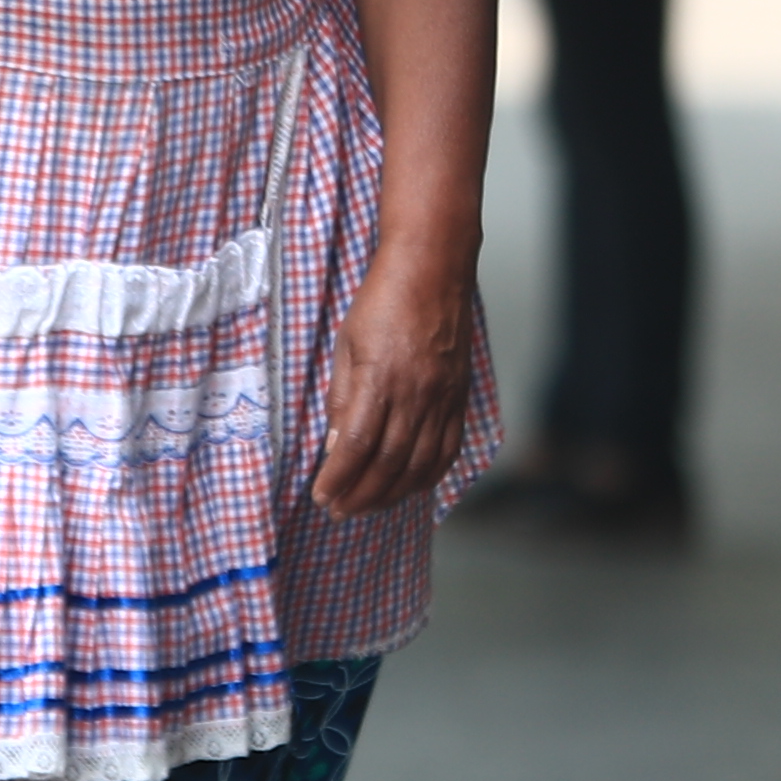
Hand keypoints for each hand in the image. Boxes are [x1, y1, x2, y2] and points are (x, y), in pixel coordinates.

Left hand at [310, 256, 473, 515]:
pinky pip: (449, 449)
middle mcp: (415, 395)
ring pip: (419, 464)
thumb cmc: (385, 298)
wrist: (433, 269)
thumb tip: (334, 444)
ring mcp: (442, 398)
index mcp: (380, 379)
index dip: (338, 477)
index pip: (356, 444)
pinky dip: (430, 476)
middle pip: (388, 463)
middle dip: (361, 495)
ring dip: (391, 494)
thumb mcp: (347, 343)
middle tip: (339, 511)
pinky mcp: (459, 397)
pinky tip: (412, 488)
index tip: (321, 496)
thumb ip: (341, 396)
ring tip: (367, 507)